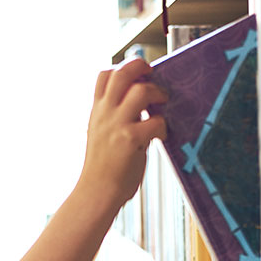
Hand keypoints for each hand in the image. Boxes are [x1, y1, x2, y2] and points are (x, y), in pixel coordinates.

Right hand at [79, 58, 167, 206]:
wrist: (96, 192)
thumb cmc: (104, 167)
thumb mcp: (102, 134)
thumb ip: (117, 116)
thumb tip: (143, 103)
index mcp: (98, 111)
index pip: (104, 75)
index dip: (123, 67)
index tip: (138, 75)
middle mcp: (105, 114)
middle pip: (122, 73)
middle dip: (142, 67)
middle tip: (154, 76)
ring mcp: (117, 126)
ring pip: (141, 91)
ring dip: (157, 94)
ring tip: (162, 105)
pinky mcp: (130, 140)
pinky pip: (155, 122)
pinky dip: (163, 126)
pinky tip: (161, 136)